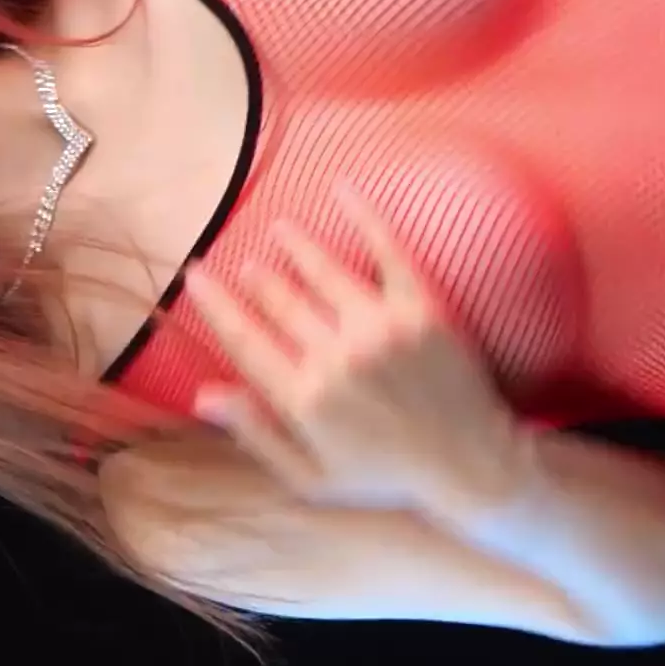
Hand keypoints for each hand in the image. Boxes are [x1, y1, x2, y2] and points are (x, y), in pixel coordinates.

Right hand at [185, 182, 536, 513]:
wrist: (468, 464)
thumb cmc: (385, 476)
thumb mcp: (311, 476)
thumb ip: (257, 434)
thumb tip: (203, 395)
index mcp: (305, 397)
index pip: (245, 339)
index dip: (216, 304)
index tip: (196, 276)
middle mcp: (338, 356)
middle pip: (282, 301)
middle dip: (256, 278)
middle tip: (238, 259)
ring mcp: (381, 328)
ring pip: (325, 271)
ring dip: (297, 245)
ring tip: (279, 229)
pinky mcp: (422, 309)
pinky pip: (389, 252)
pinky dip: (364, 217)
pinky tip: (343, 189)